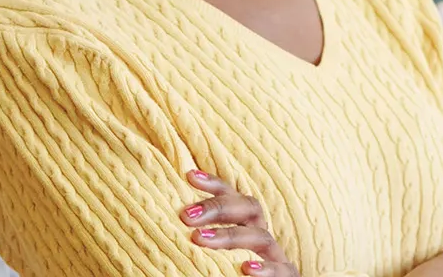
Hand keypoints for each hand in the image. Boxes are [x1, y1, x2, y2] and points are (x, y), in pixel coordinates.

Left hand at [181, 170, 300, 276]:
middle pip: (248, 207)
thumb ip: (195, 236)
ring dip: (229, 236)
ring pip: (261, 237)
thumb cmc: (225, 271)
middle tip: (186, 216)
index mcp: (244, 224)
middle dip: (218, 207)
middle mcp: (260, 235)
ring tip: (200, 240)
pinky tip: (246, 268)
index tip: (189, 176)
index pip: (231, 196)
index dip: (213, 183)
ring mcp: (275, 256)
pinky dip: (265, 269)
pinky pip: (282, 270)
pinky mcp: (287, 276)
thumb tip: (155, 226)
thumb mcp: (211, 253)